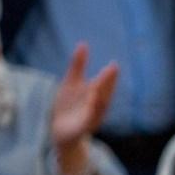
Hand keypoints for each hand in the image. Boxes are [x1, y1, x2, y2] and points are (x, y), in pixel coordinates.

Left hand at [51, 43, 117, 174]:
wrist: (60, 130)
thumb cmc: (69, 105)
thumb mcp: (71, 82)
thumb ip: (78, 65)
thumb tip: (83, 44)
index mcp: (95, 95)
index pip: (105, 85)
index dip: (110, 76)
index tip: (114, 65)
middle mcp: (96, 107)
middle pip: (104, 94)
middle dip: (108, 84)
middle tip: (112, 70)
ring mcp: (90, 118)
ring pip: (97, 108)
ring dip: (100, 98)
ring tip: (99, 86)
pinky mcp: (81, 129)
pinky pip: (86, 122)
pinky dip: (90, 114)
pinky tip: (90, 105)